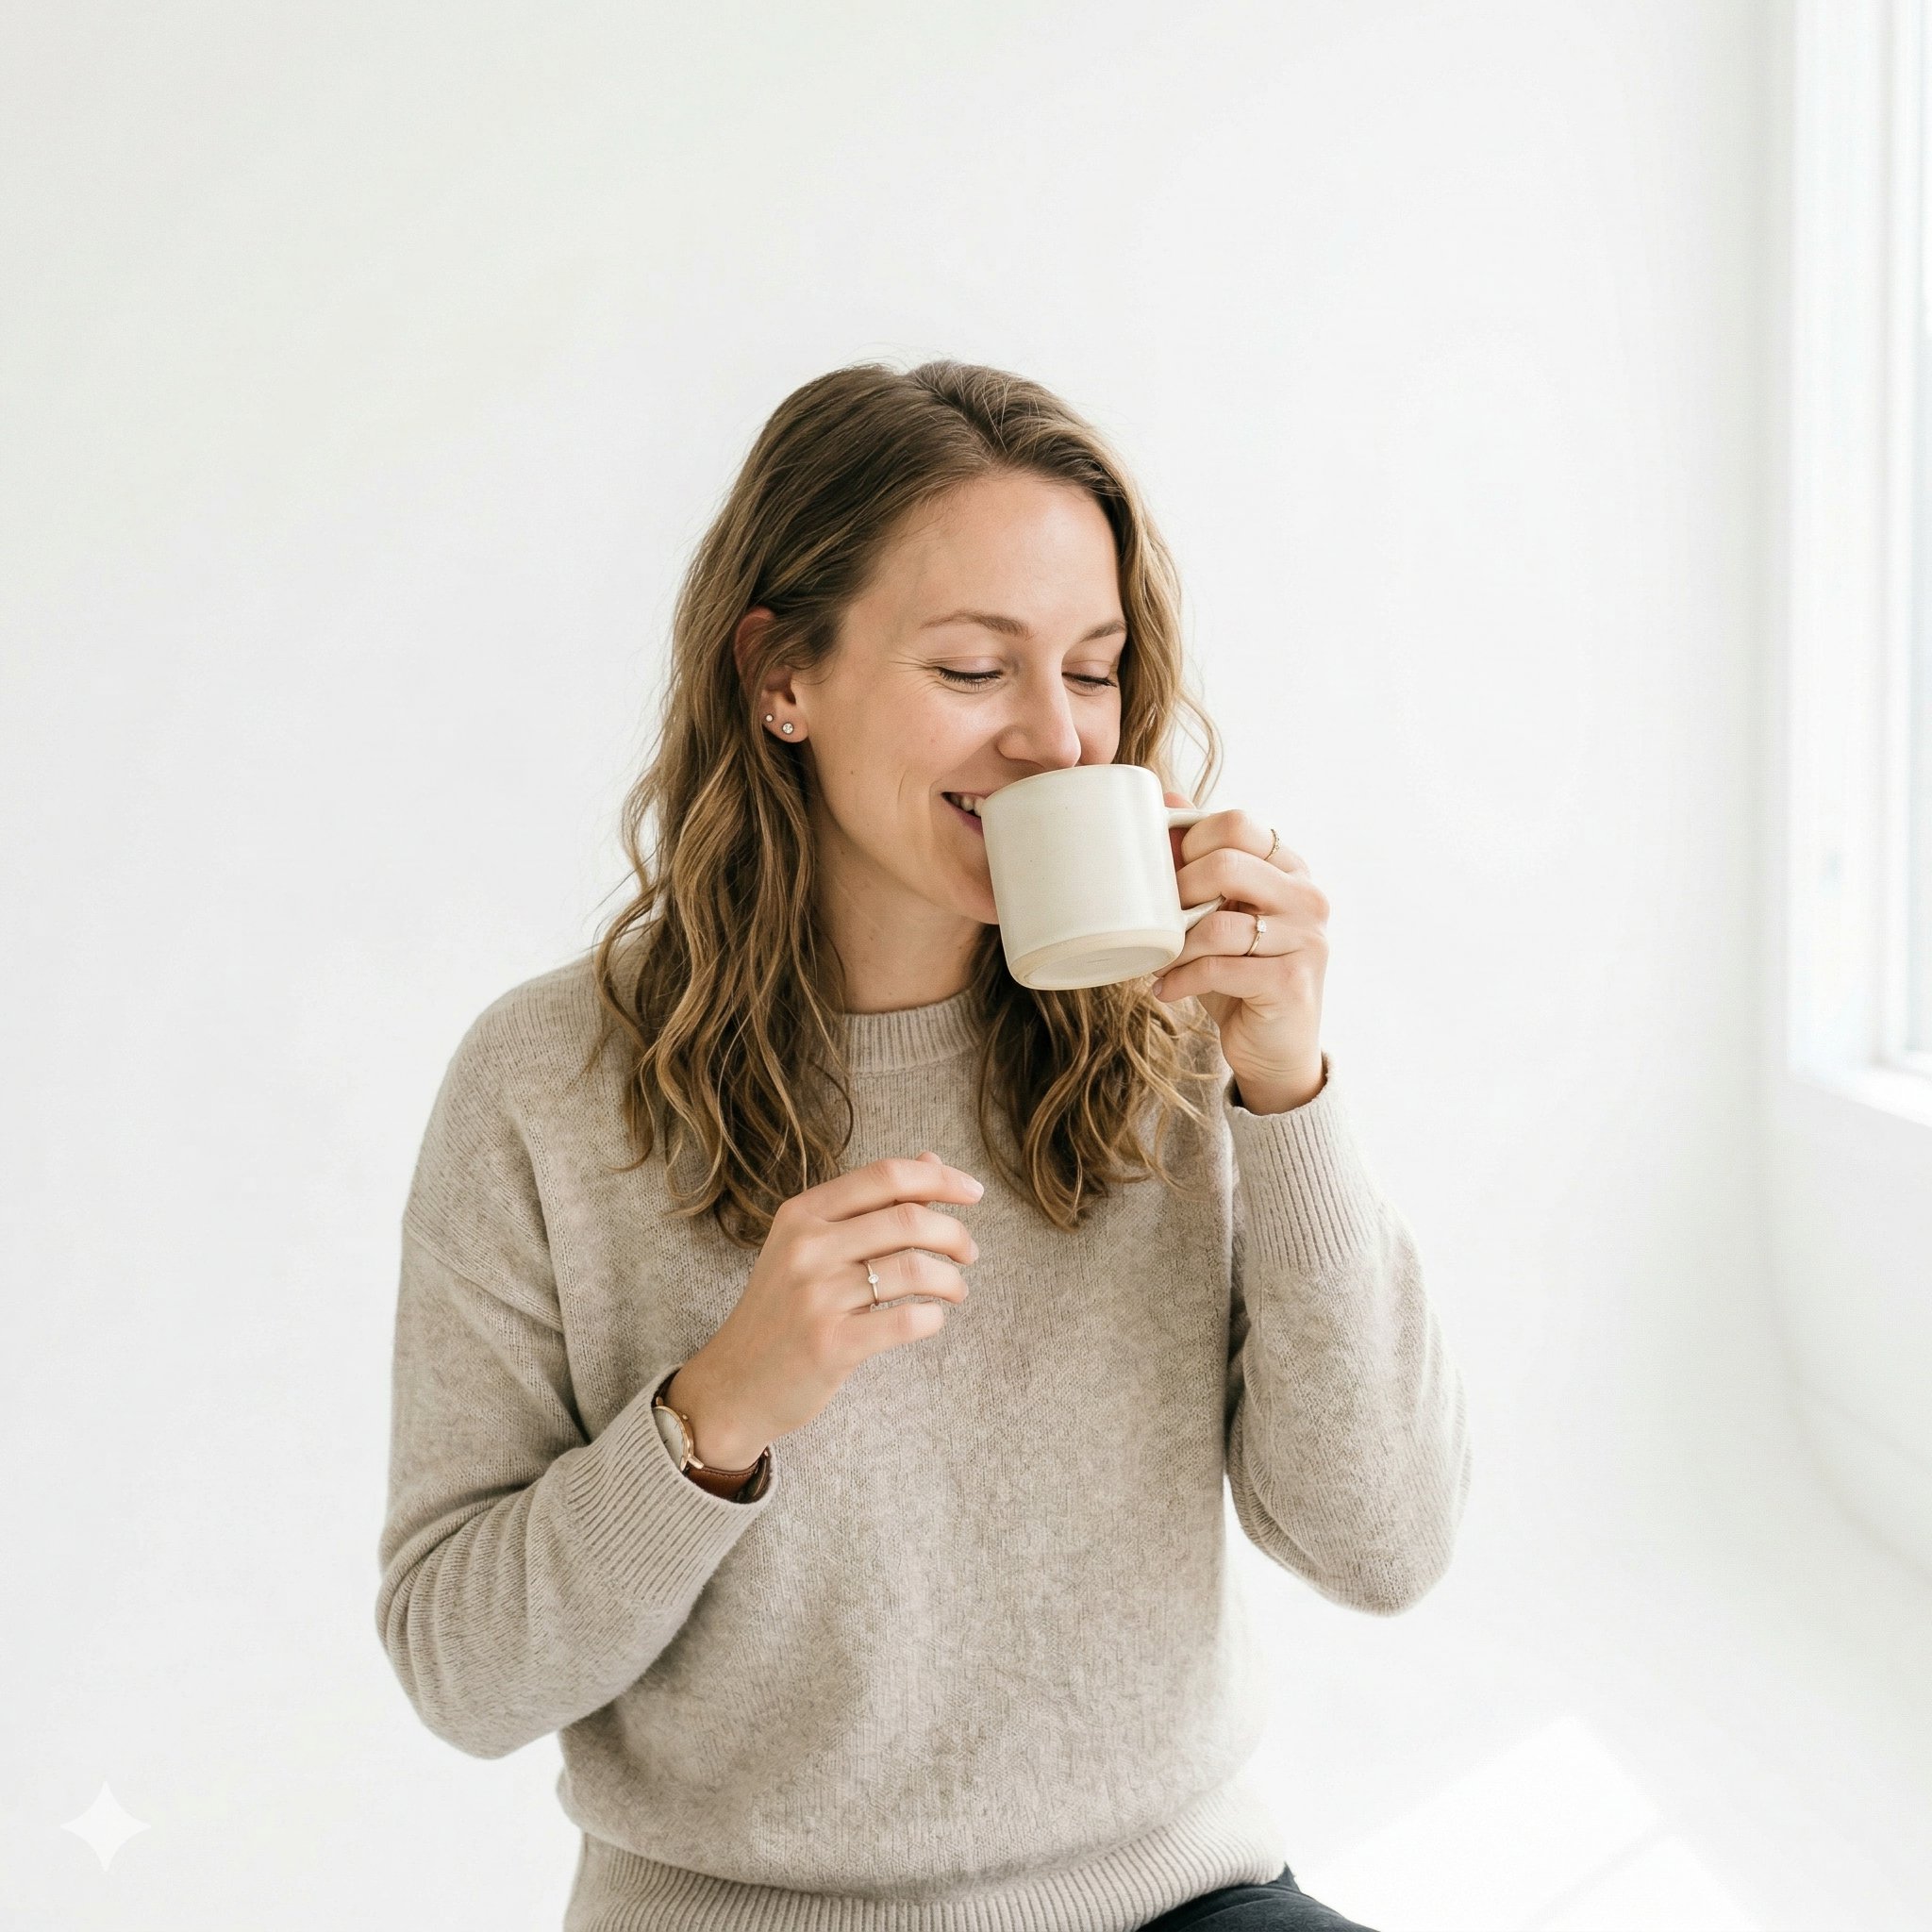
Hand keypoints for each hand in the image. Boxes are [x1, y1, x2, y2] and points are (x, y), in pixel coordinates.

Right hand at [671, 1152, 982, 1464]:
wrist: (735, 1384)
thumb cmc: (784, 1310)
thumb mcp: (810, 1246)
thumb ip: (869, 1204)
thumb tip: (930, 1161)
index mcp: (802, 1214)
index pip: (885, 1176)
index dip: (939, 1179)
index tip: (973, 1192)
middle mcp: (806, 1248)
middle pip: (908, 1219)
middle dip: (954, 1235)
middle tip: (968, 1253)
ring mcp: (816, 1296)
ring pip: (915, 1269)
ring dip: (950, 1280)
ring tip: (954, 1290)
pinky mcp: (830, 1344)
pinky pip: (907, 1320)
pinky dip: (934, 1318)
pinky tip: (931, 1319)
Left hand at [1153, 790, 1328, 1112]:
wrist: (1273, 1050)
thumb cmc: (1239, 975)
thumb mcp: (1218, 914)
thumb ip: (1199, 861)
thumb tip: (1167, 798)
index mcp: (1289, 868)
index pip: (1238, 823)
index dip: (1190, 842)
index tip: (1168, 876)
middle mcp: (1306, 896)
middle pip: (1227, 863)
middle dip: (1178, 889)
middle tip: (1159, 918)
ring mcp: (1306, 939)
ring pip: (1219, 922)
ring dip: (1175, 944)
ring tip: (1159, 959)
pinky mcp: (1292, 981)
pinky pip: (1221, 967)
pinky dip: (1182, 979)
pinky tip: (1165, 989)